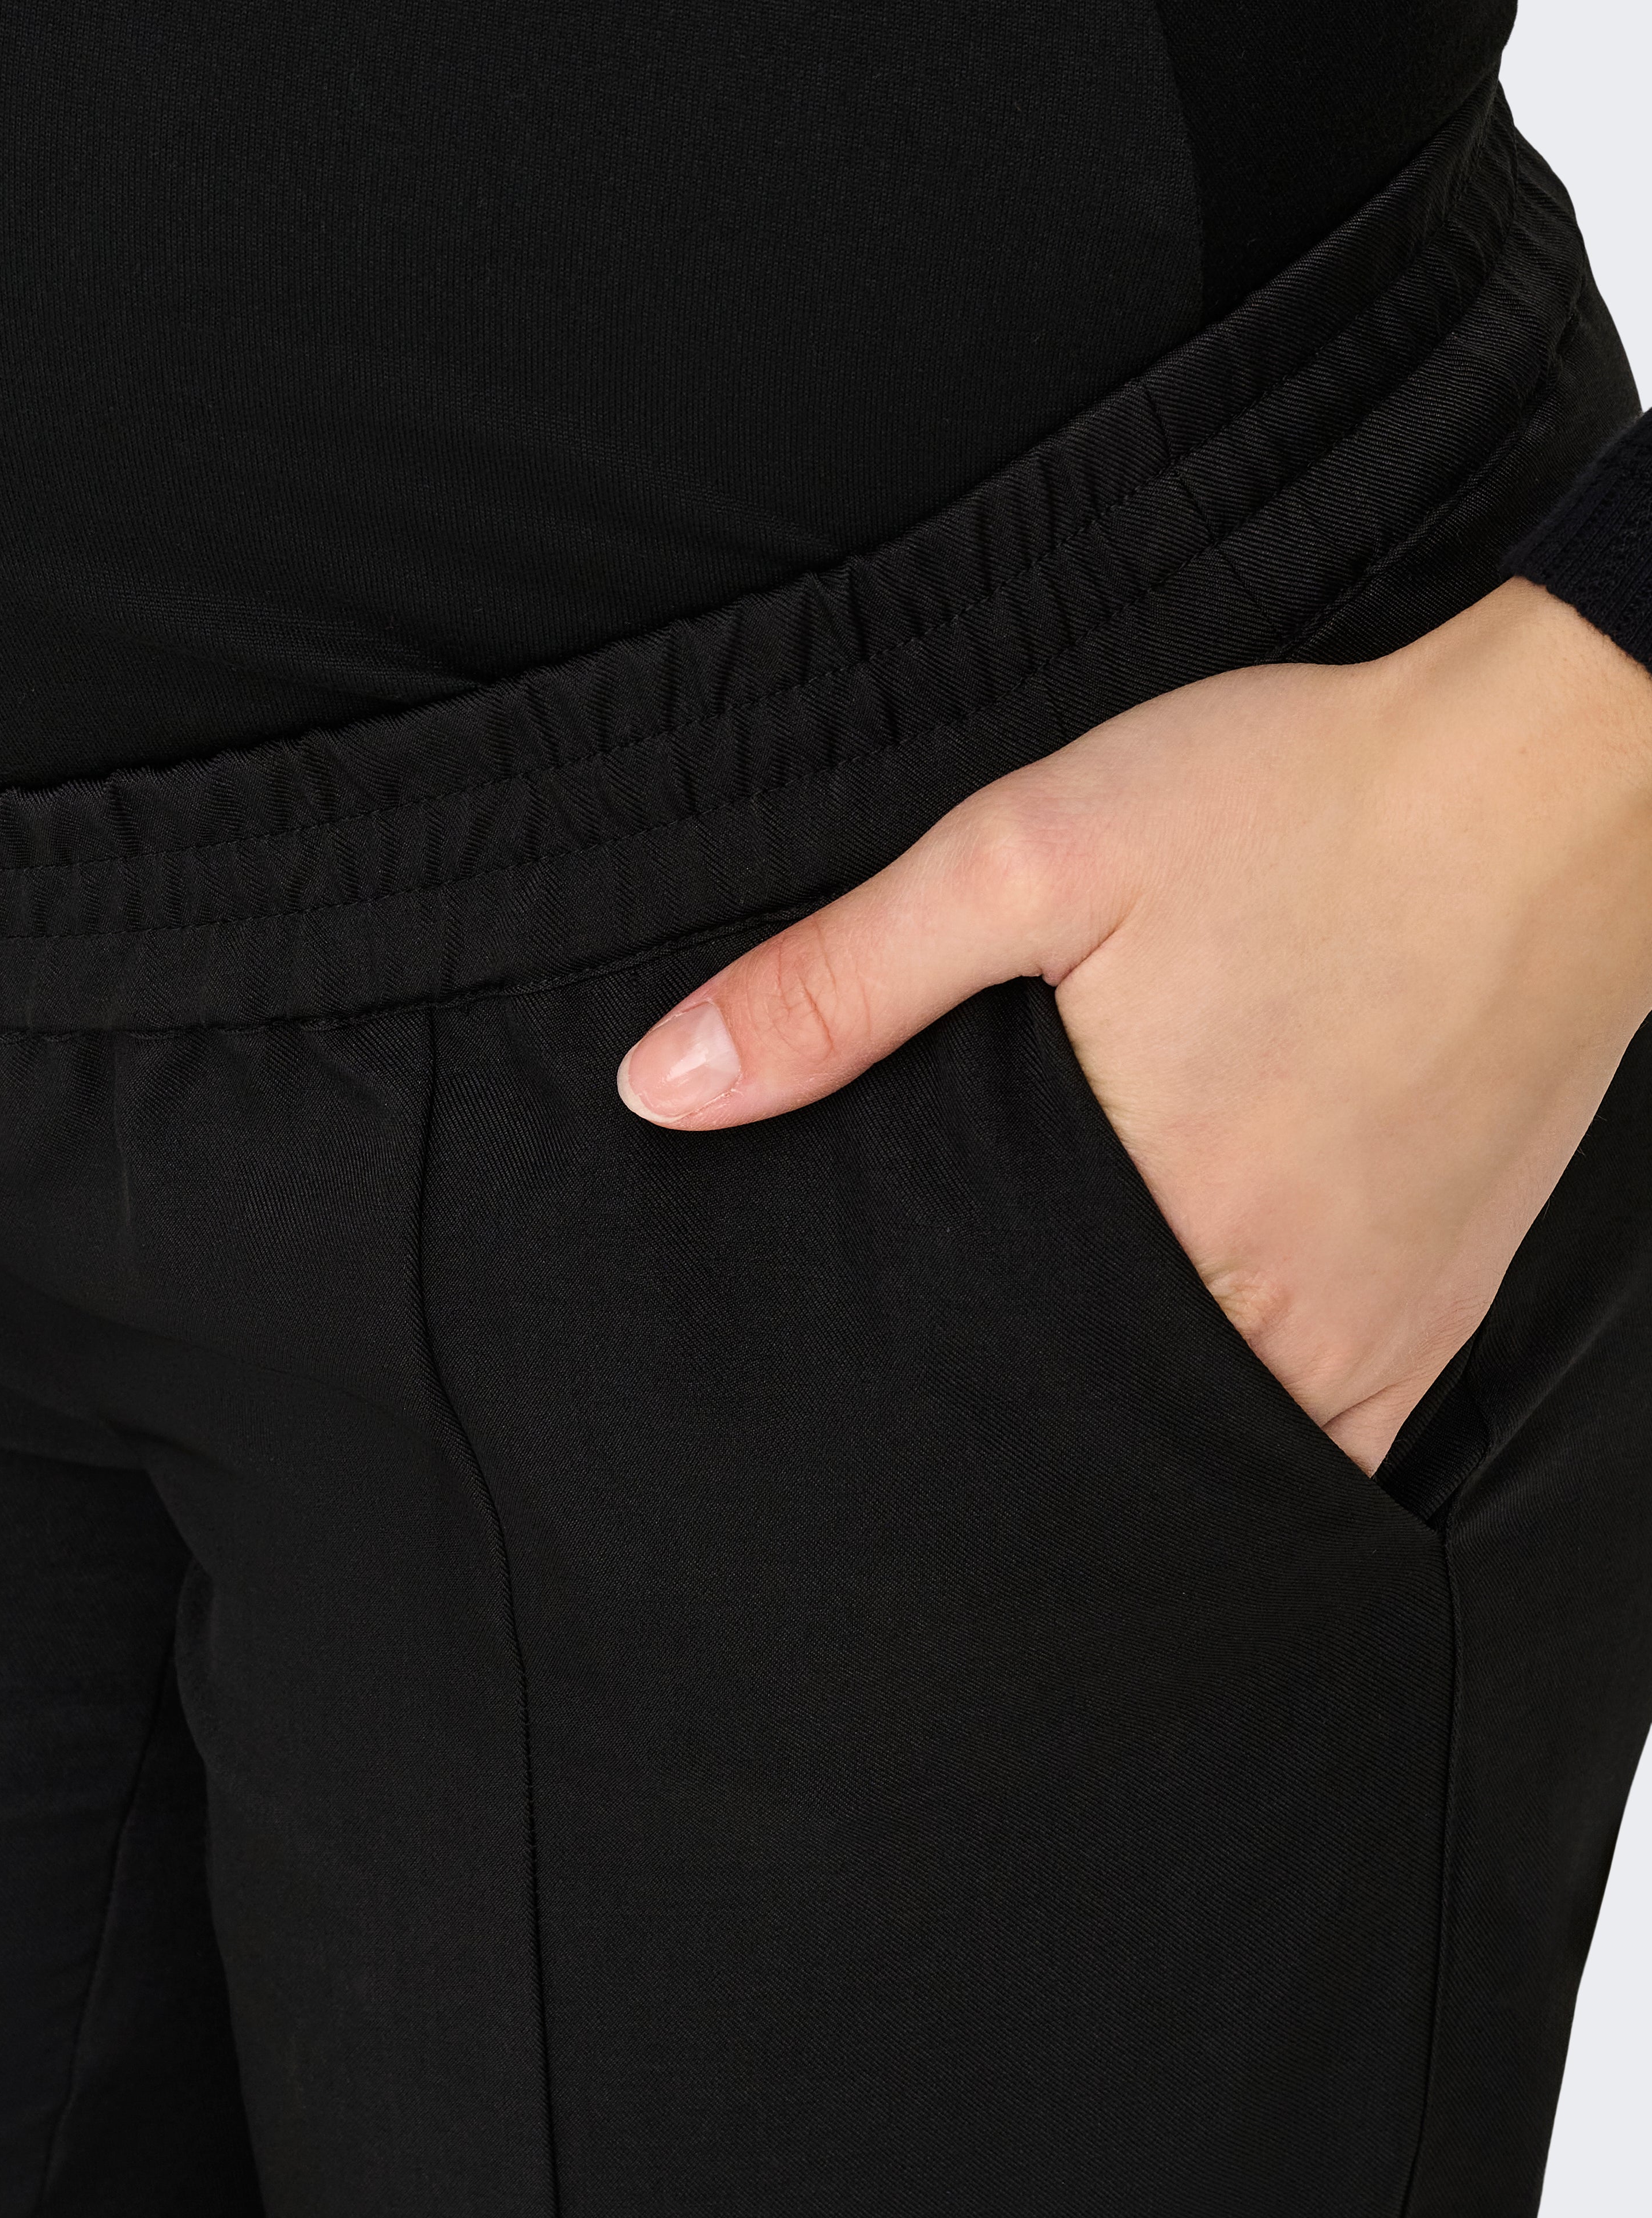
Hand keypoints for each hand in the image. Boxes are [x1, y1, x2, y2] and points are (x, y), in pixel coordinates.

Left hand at [617, 581, 1651, 1470]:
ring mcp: (1393, 1319)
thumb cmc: (1305, 801)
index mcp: (1174, 1221)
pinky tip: (1180, 1336)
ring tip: (1041, 1358)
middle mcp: (1293, 1307)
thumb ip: (841, 981)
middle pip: (1114, 1433)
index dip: (915, 1401)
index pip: (1000, 1393)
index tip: (848, 1393)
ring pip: (1228, 1441)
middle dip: (1014, 1427)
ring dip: (1133, 1420)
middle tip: (930, 1382)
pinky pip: (1337, 1420)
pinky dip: (1252, 1406)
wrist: (1557, 776)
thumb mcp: (1031, 853)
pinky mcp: (1453, 1294)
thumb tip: (660, 1088)